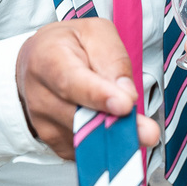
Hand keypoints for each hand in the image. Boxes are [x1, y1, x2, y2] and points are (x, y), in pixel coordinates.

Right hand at [15, 17, 158, 158]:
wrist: (38, 58)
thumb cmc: (70, 43)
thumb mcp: (97, 34)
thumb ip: (113, 60)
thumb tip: (126, 94)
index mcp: (48, 59)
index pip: (71, 82)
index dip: (98, 96)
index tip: (124, 105)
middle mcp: (39, 95)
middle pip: (78, 118)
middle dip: (115, 127)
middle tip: (148, 132)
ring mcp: (43, 122)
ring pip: (82, 140)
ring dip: (115, 140)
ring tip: (141, 133)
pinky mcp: (53, 141)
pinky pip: (82, 151)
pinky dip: (105, 147)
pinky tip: (119, 134)